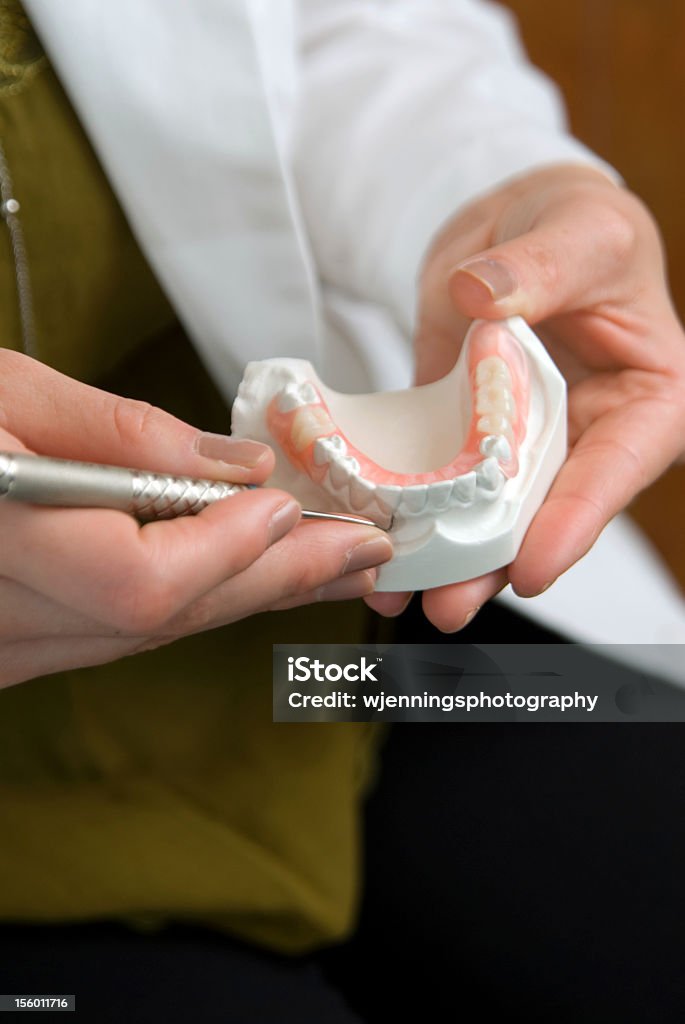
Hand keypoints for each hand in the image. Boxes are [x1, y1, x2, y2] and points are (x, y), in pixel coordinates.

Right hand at [0, 351, 392, 686]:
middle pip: (168, 617)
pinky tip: (252, 577)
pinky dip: (200, 600)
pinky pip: (126, 632)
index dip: (227, 548)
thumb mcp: (2, 391)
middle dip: (278, 582)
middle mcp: (0, 618)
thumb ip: (121, 434)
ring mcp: (4, 647)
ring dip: (252, 596)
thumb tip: (239, 467)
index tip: (292, 502)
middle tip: (366, 554)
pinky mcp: (13, 647)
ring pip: (155, 632)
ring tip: (334, 568)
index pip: (138, 580)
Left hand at [367, 164, 684, 628]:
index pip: (617, 469)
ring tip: (400, 597)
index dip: (575, 521)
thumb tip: (480, 295)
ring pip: (489, 512)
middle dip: (496, 562)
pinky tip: (376, 542)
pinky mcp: (466, 436)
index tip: (531, 566)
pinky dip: (411, 512)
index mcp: (646, 398)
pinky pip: (440, 481)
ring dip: (447, 558)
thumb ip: (540, 267)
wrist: (517, 225)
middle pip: (547, 511)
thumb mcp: (579, 231)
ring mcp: (524, 443)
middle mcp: (587, 434)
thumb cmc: (577, 223)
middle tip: (449, 606)